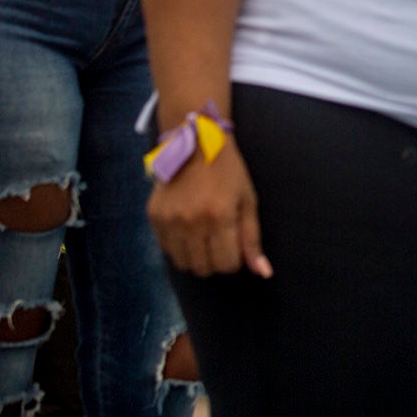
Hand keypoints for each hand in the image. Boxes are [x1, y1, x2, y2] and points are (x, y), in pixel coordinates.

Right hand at [147, 138, 272, 278]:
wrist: (194, 144)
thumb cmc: (228, 172)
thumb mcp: (248, 201)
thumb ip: (252, 239)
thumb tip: (263, 273)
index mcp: (219, 216)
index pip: (227, 264)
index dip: (234, 260)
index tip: (235, 246)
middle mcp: (191, 222)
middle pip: (203, 268)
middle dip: (215, 261)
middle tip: (219, 241)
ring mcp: (169, 221)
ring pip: (183, 264)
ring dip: (196, 257)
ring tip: (203, 235)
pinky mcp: (153, 217)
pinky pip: (166, 250)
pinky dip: (179, 247)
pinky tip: (187, 229)